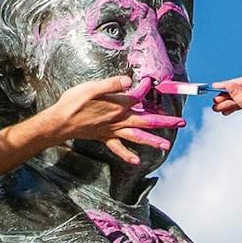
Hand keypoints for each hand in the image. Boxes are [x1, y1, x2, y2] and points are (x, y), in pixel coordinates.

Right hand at [44, 76, 183, 165]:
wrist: (60, 122)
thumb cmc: (73, 103)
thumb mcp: (92, 87)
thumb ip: (112, 84)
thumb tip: (130, 81)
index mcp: (118, 105)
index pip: (138, 95)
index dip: (146, 87)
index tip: (152, 81)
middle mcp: (119, 120)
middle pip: (147, 121)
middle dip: (165, 121)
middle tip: (181, 122)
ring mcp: (113, 130)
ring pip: (137, 136)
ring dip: (153, 141)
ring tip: (167, 146)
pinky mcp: (105, 137)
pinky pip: (118, 148)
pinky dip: (128, 155)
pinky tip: (137, 161)